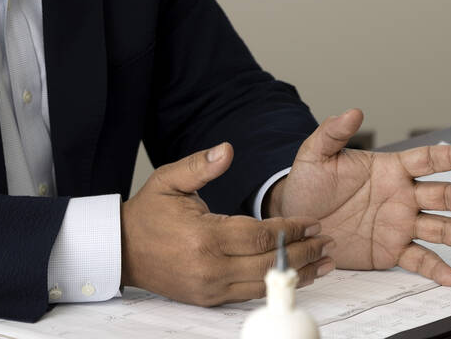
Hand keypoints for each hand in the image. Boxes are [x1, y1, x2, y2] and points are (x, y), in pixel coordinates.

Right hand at [121, 142, 335, 305]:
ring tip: (324, 263)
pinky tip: (294, 277)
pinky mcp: (208, 299)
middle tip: (328, 241)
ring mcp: (209, 287)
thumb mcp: (170, 180)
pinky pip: (249, 295)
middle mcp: (209, 267)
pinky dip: (274, 285)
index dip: (291, 229)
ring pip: (263, 284)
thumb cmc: (148, 214)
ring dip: (297, 274)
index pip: (260, 235)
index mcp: (204, 237)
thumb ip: (202, 165)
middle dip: (303, 252)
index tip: (314, 221)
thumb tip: (228, 150)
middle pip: (268, 263)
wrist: (122, 250)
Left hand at [270, 109, 450, 285]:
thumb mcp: (316, 155)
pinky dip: (436, 268)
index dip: (448, 156)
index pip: (425, 160)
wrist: (296, 220)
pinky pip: (418, 259)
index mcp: (389, 169)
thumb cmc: (308, 184)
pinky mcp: (391, 251)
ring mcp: (400, 225)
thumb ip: (333, 133)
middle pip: (441, 195)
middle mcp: (402, 196)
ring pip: (440, 228)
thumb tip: (352, 112)